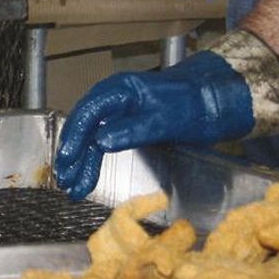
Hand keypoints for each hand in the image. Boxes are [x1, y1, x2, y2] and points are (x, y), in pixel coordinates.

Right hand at [54, 50, 254, 199]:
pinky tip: (89, 174)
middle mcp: (114, 97)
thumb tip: (100, 142)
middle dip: (74, 155)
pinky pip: (103, 139)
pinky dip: (95, 158)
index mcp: (120, 90)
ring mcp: (119, 109)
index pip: (88, 114)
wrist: (212, 98)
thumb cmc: (190, 104)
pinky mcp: (126, 122)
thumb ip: (132, 130)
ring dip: (83, 161)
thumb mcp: (164, 119)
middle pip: (85, 126)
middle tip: (66, 182)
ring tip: (74, 188)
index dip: (75, 139)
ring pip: (92, 136)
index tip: (67, 162)